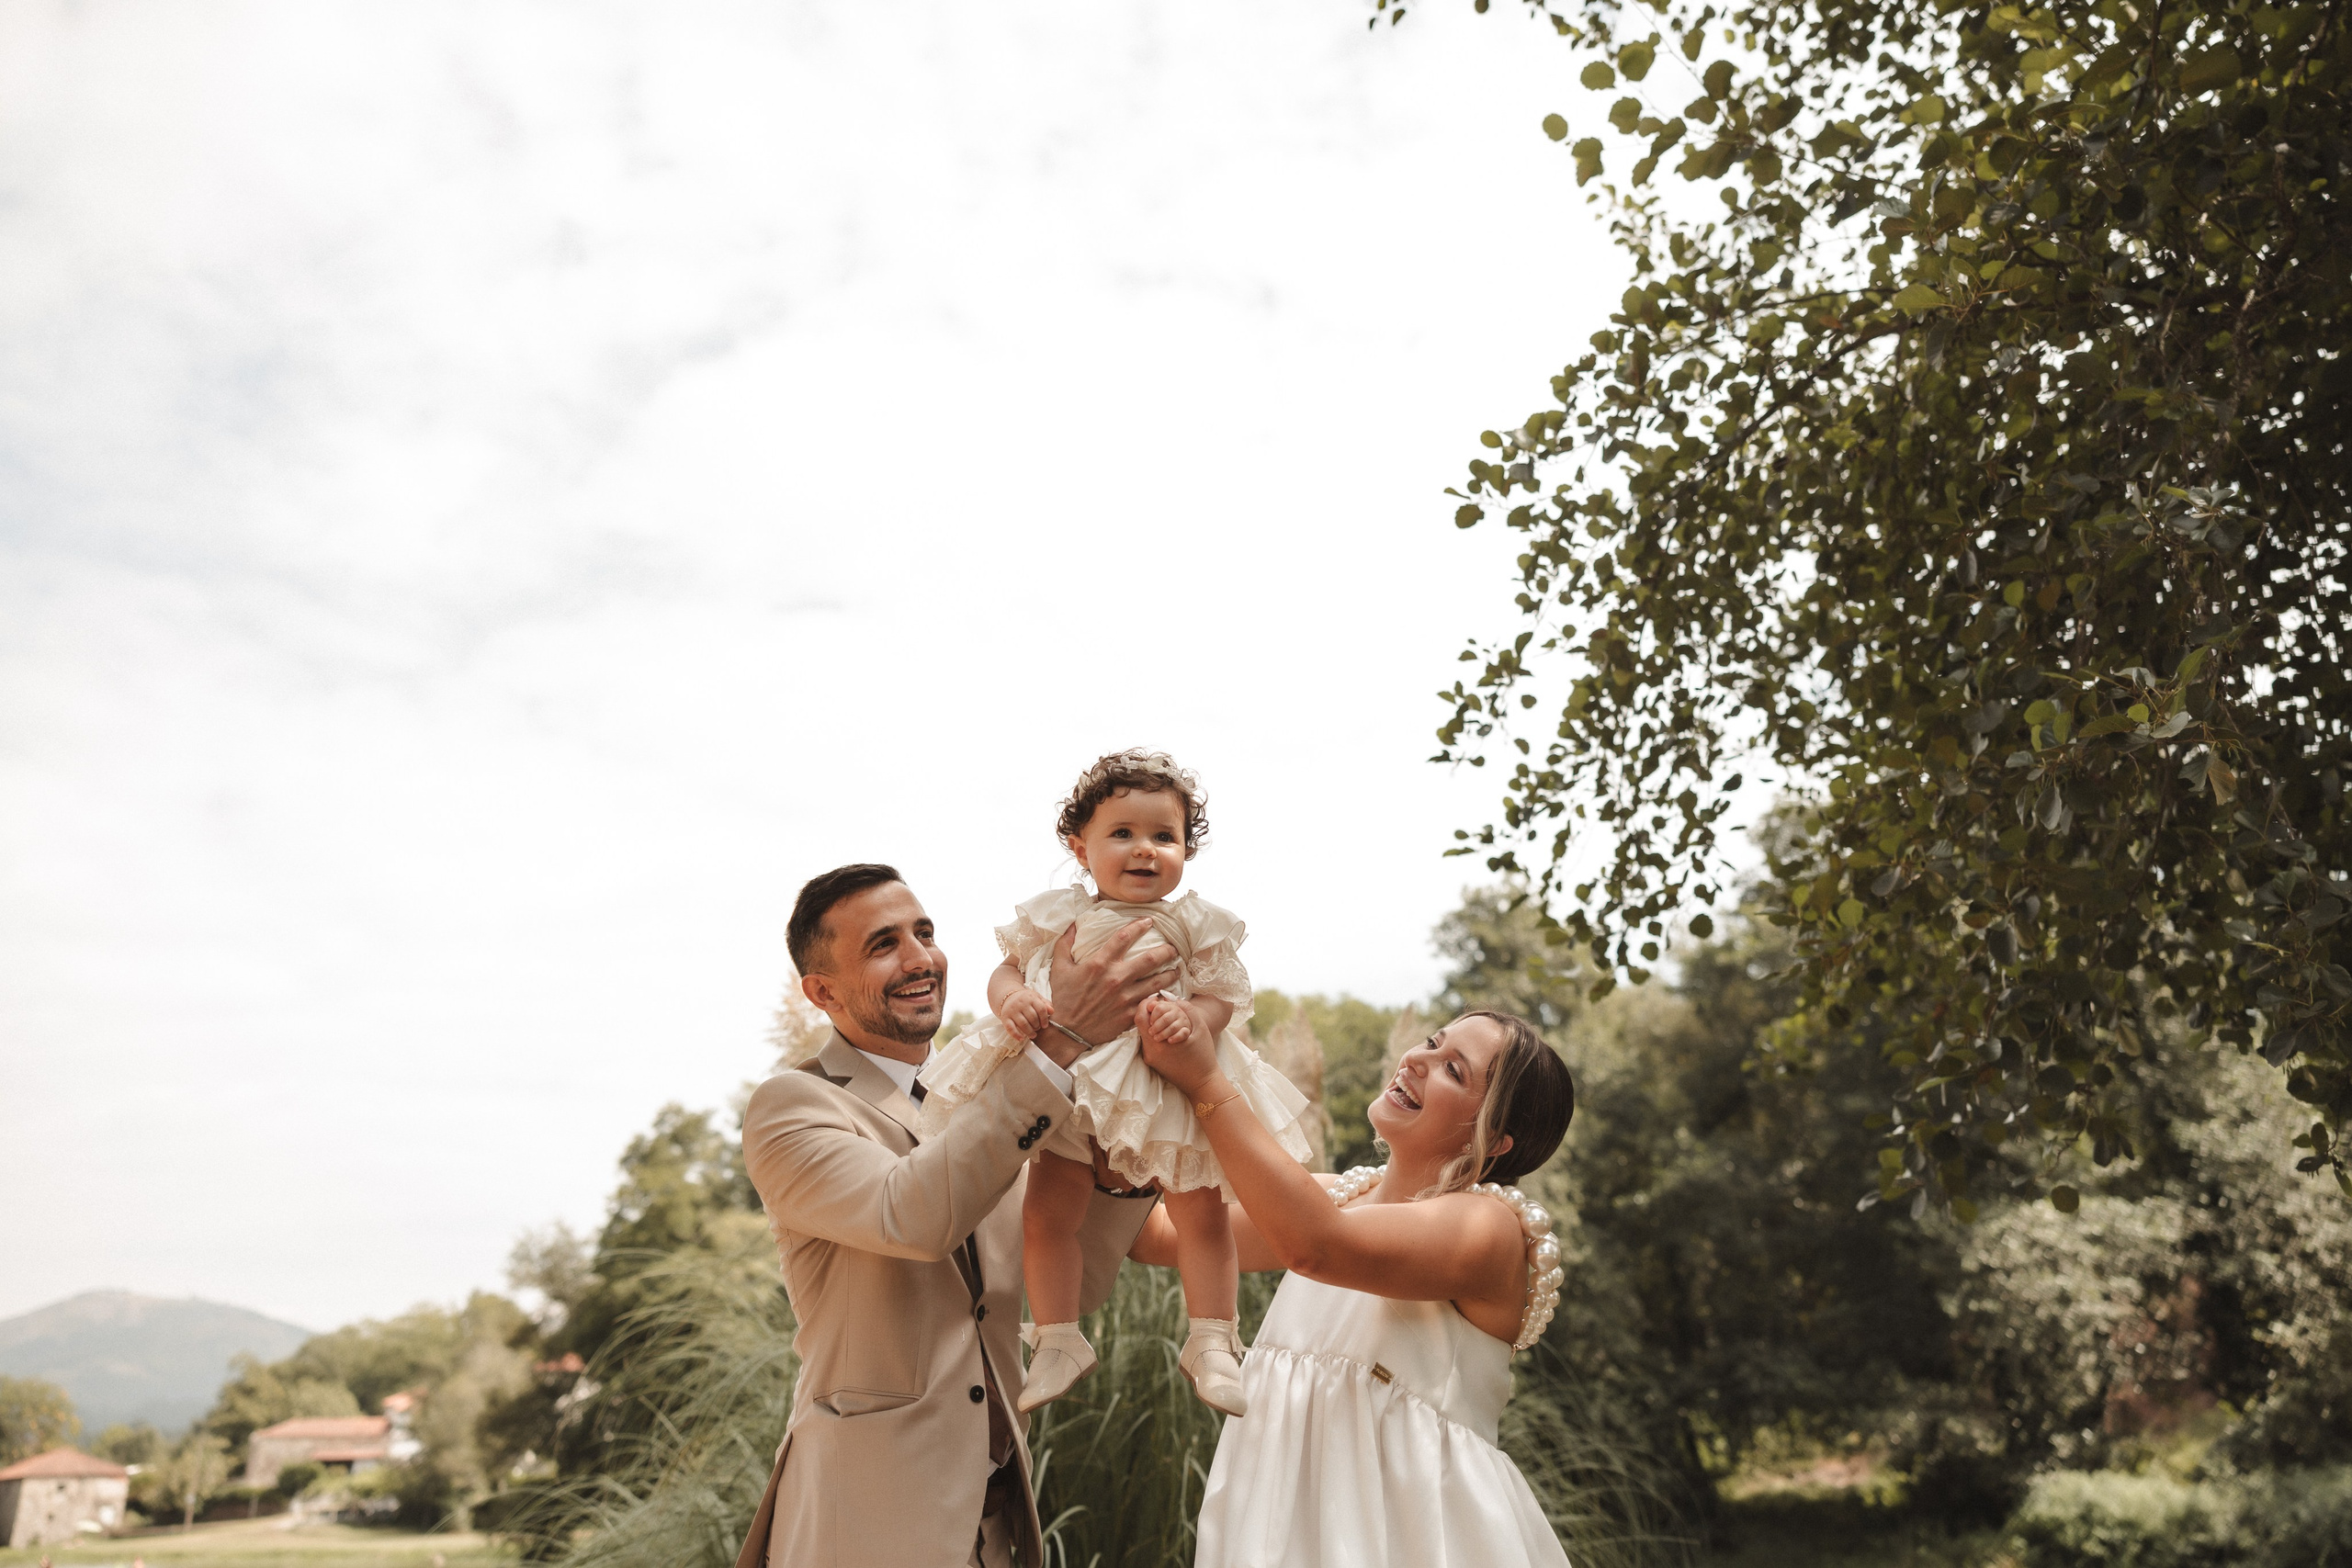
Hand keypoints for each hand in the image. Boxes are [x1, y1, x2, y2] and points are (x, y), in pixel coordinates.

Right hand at [996, 985, 1051, 1042]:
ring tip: (1033, 1034)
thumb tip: (1052, 1011)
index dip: (1045, 1019)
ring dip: (1030, 1032)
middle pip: (1033, 1017)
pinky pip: (1010, 1028)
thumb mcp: (1036, 998)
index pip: (1041, 1009)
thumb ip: (1045, 1004)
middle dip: (1037, 1026)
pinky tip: (1021, 1038)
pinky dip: (1016, 1035)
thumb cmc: (1024, 999)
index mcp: (1030, 997)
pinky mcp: (1005, 1018)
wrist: (1007, 997)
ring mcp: (1012, 1011)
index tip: (1045, 1025)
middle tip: (1037, 1028)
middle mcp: (1021, 1003)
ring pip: (1023, 1024)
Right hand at [1042, 920, 1180, 1061]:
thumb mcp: (1059, 968)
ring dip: (1171, 973)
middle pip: (1150, 959)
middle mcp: (1116, 978)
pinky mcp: (1130, 1014)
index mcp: (1099, 964)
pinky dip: (1162, 996)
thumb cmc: (1063, 998)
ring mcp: (1125, 998)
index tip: (1149, 921)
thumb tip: (1072, 924)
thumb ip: (1065, 944)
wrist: (1067, 1032)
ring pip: (1158, 981)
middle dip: (1166, 950)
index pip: (1124, 937)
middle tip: (1173, 947)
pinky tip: (1168, 992)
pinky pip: (1152, 1002)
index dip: (1138, 926)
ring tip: (1176, 968)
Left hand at [1137, 997, 1220, 1095]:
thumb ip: (1187, 1010)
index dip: (1146, 1004)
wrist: (1203, 1083)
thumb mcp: (1200, 1028)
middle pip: (1140, 1025)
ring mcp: (1150, 1059)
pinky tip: (1167, 1032)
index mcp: (1158, 1043)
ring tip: (1166, 1020)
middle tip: (1161, 1008)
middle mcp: (1150, 1052)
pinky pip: (1148, 1042)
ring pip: (1143, 1033)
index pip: (1141, 1017)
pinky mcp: (1152, 1063)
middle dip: (1150, 1013)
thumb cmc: (1203, 1056)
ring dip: (1152, 1023)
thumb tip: (1173, 999)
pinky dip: (1155, 1033)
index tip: (1155, 1000)